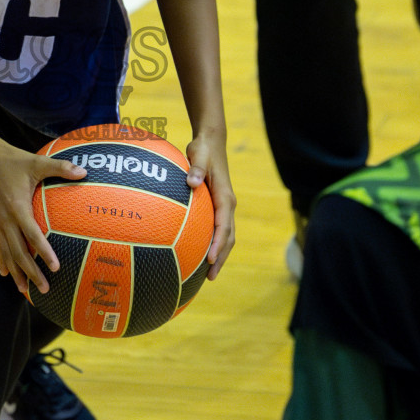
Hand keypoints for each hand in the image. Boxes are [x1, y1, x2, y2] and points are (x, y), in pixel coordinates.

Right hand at [0, 141, 86, 294]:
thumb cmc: (15, 161)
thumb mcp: (38, 162)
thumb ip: (60, 167)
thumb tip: (84, 172)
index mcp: (18, 207)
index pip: (32, 235)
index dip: (43, 252)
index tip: (55, 267)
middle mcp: (6, 220)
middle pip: (19, 252)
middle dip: (31, 272)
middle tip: (44, 289)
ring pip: (7, 253)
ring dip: (16, 273)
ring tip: (25, 291)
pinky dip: (1, 260)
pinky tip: (4, 273)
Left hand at [185, 133, 235, 279]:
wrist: (212, 143)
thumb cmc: (203, 149)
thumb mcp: (199, 155)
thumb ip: (196, 168)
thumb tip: (190, 182)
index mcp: (225, 197)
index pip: (224, 225)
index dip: (219, 243)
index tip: (211, 258)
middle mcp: (227, 205)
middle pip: (228, 237)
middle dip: (221, 258)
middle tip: (210, 277)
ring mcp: (224, 208)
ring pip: (226, 236)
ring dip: (219, 255)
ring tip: (207, 274)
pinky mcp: (218, 208)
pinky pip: (218, 230)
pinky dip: (213, 244)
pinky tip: (199, 255)